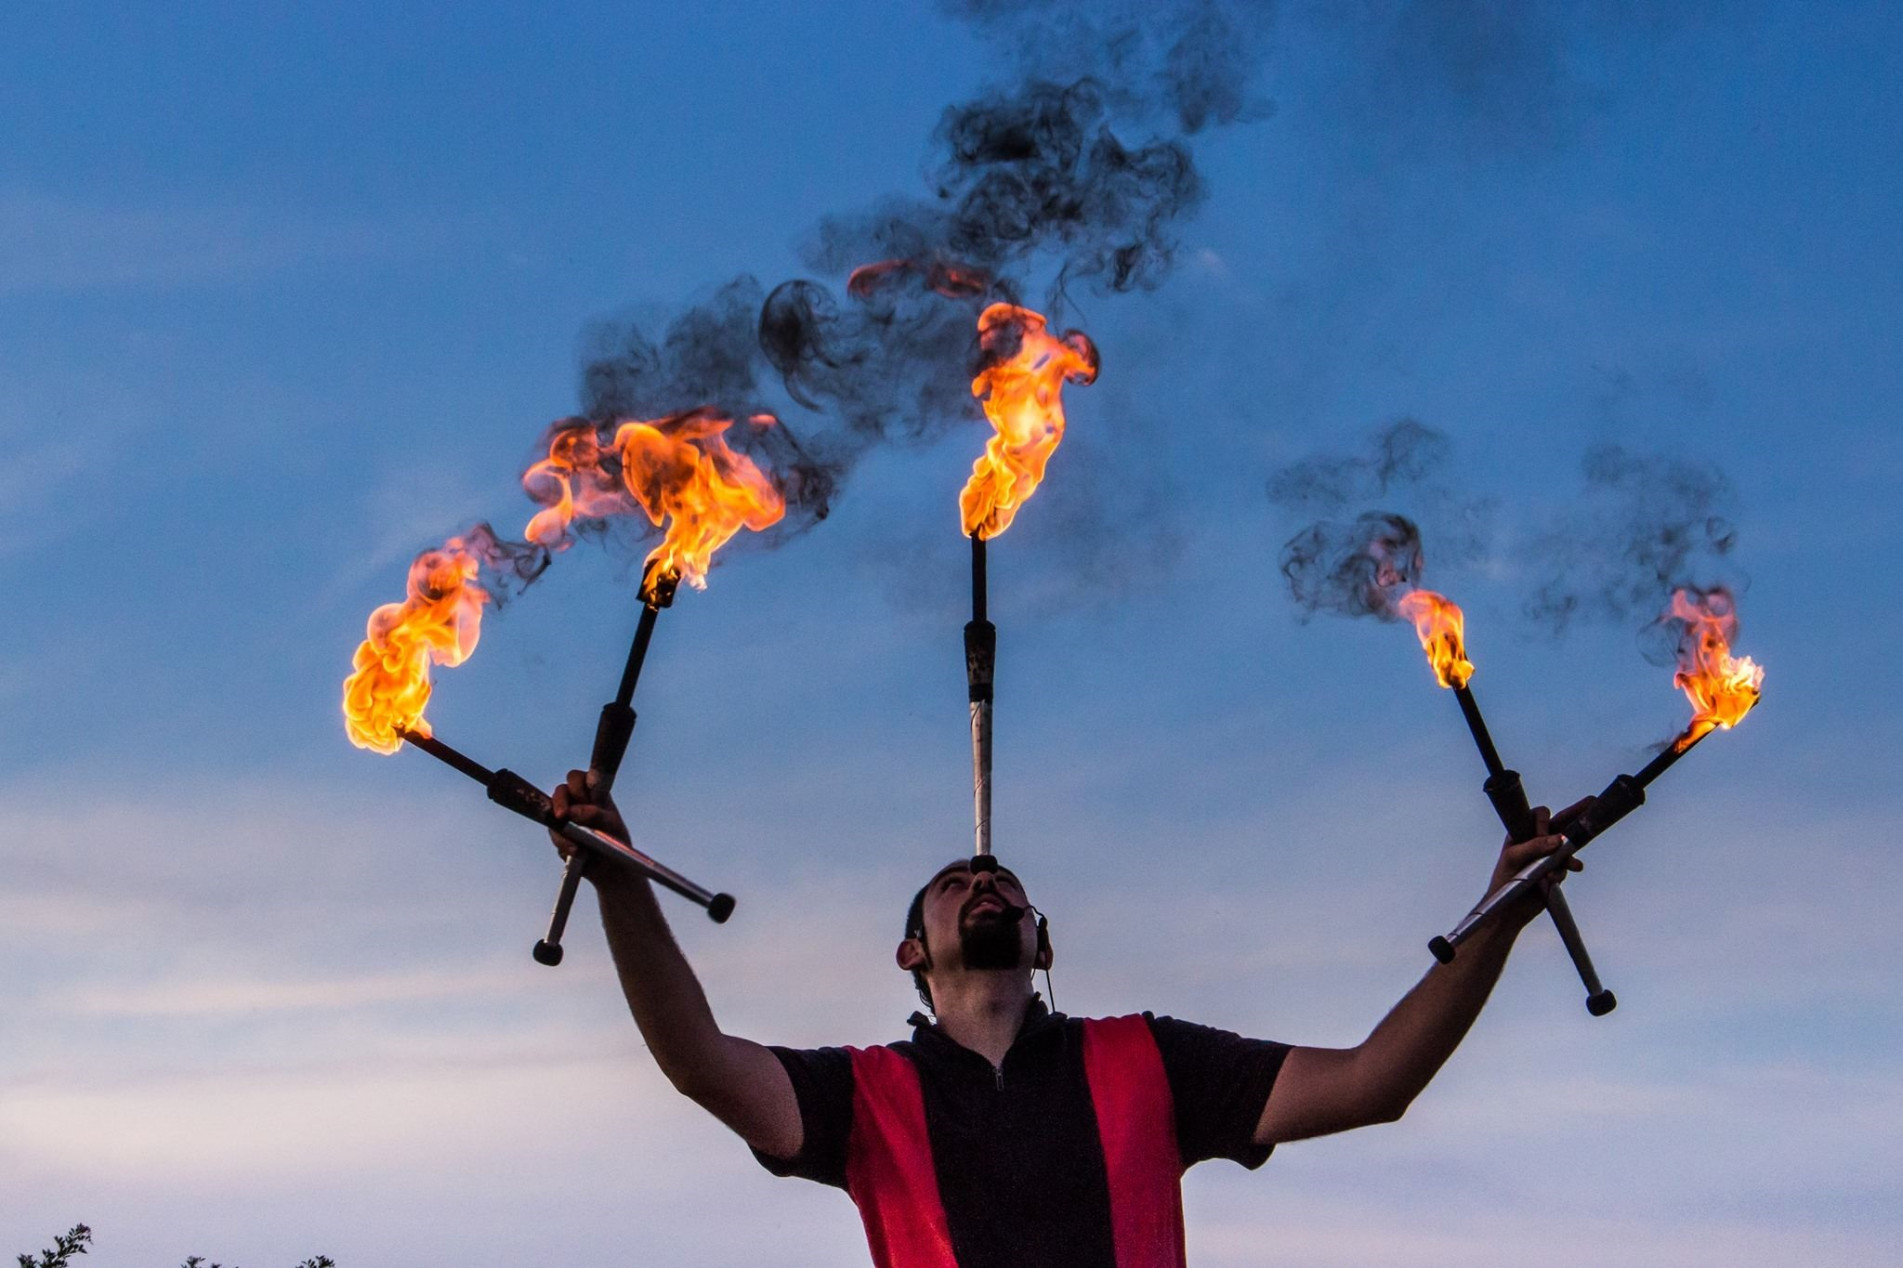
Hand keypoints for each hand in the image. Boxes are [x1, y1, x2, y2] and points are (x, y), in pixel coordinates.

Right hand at [547, 769, 630, 862]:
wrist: (611, 869)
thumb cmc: (616, 840)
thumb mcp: (612, 825)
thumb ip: (595, 815)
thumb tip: (573, 811)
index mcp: (593, 793)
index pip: (577, 778)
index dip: (575, 784)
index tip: (580, 796)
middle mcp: (577, 802)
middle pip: (560, 791)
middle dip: (560, 802)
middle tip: (562, 815)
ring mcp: (566, 818)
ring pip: (552, 815)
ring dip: (562, 830)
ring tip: (577, 846)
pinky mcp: (560, 836)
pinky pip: (554, 835)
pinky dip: (563, 844)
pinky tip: (577, 852)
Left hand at [1487, 797, 1592, 928]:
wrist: (1509, 910)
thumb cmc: (1504, 880)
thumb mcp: (1515, 859)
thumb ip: (1535, 846)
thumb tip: (1559, 839)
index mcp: (1522, 832)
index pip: (1539, 815)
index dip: (1545, 823)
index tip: (1544, 837)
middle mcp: (1536, 841)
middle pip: (1560, 823)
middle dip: (1576, 813)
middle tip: (1592, 801)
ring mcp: (1547, 855)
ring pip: (1567, 847)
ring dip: (1569, 857)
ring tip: (1573, 866)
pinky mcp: (1555, 871)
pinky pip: (1566, 865)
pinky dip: (1563, 871)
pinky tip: (1553, 880)